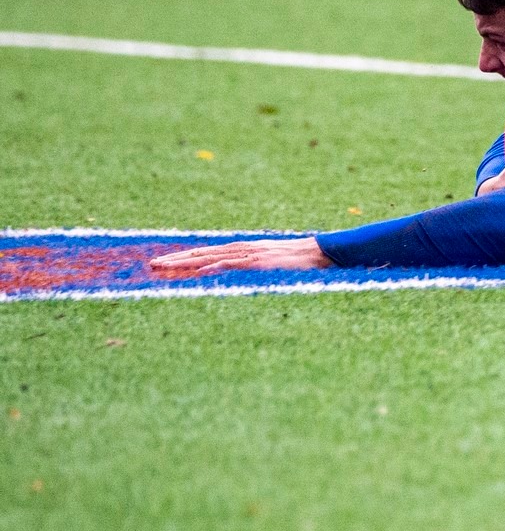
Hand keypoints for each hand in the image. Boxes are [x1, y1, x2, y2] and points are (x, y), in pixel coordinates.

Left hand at [149, 236, 331, 276]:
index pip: (208, 254)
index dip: (185, 259)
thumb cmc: (303, 264)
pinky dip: (214, 267)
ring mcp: (251, 255)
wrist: (327, 253)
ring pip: (210, 257)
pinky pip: (232, 265)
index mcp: (245, 251)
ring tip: (161, 267)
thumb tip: (241, 281)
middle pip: (202, 253)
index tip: (164, 264)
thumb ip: (256, 271)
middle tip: (150, 265)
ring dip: (185, 263)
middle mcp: (244, 249)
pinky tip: (198, 271)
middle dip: (175, 260)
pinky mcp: (261, 262)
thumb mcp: (274, 267)